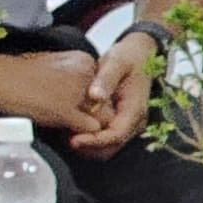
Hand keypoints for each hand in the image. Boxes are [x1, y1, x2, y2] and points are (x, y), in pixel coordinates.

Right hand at [0, 47, 101, 140]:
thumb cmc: (16, 73)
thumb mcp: (53, 69)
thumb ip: (74, 81)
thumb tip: (86, 103)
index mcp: (84, 60)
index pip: (104, 88)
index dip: (92, 102)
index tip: (77, 107)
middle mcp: (87, 73)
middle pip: (105, 103)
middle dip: (92, 115)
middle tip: (74, 120)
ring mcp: (77, 92)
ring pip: (102, 118)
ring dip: (88, 126)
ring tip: (69, 128)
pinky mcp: (66, 110)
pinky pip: (88, 129)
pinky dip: (80, 135)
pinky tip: (65, 132)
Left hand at [72, 28, 161, 158]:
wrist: (139, 55)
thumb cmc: (127, 58)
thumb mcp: (116, 62)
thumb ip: (105, 79)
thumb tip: (95, 96)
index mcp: (135, 109)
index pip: (116, 135)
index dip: (95, 141)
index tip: (74, 141)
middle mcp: (134, 121)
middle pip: (112, 146)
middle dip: (90, 147)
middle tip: (64, 140)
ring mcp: (128, 123)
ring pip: (109, 146)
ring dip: (89, 146)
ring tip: (65, 136)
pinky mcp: (120, 121)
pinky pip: (106, 138)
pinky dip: (91, 138)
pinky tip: (73, 130)